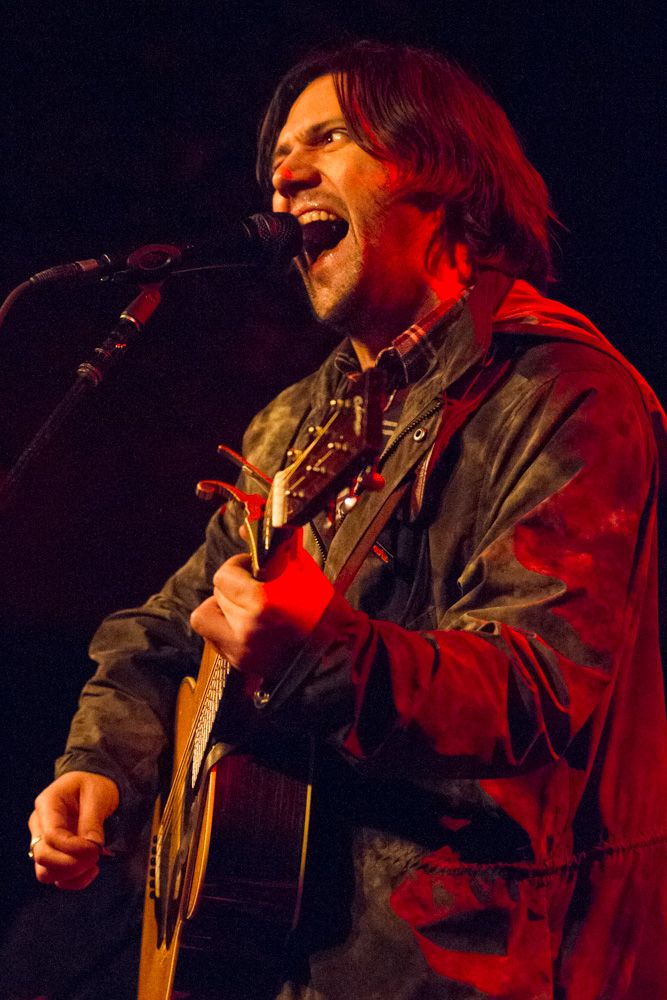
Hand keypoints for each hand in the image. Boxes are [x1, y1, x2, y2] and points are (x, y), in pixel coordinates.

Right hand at [29, 771, 118, 889]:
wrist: (94, 789)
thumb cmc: (94, 787)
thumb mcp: (98, 794)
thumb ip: (93, 820)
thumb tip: (92, 847)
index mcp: (47, 803)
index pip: (52, 835)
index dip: (73, 848)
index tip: (95, 851)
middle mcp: (39, 825)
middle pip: (43, 857)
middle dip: (71, 863)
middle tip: (96, 857)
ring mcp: (43, 842)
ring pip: (45, 872)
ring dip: (71, 874)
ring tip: (94, 863)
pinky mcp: (52, 856)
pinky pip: (55, 878)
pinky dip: (73, 881)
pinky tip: (92, 870)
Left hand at [190, 530, 333, 680]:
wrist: (334, 651)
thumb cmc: (322, 609)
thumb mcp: (301, 569)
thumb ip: (272, 546)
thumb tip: (243, 528)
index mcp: (262, 602)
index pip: (223, 575)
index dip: (237, 567)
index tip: (252, 568)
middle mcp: (246, 627)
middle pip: (216, 594)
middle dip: (232, 587)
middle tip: (252, 588)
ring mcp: (240, 649)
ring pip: (205, 616)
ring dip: (221, 607)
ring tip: (244, 607)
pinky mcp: (239, 662)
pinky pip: (212, 638)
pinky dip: (223, 627)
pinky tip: (243, 625)